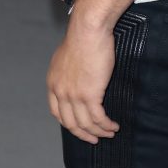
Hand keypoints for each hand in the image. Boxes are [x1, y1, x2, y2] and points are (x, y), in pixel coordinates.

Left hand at [47, 22, 119, 143]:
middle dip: (83, 134)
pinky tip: (114, 126)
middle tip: (94, 138)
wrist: (88, 29)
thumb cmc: (82, 36)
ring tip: (110, 133)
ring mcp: (74, 96)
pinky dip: (106, 125)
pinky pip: (98, 118)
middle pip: (70, 123)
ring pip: (85, 124)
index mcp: (53, 83)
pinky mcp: (90, 95)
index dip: (68, 123)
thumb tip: (78, 75)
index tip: (79, 127)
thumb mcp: (67, 55)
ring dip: (99, 132)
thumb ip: (69, 70)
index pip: (57, 112)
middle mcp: (60, 92)